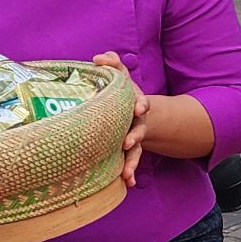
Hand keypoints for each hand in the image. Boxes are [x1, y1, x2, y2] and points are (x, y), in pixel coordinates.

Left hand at [93, 52, 149, 187]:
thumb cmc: (121, 94)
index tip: (139, 108)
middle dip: (136, 135)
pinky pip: (130, 162)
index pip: (140, 102)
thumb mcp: (119, 77)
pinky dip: (131, 172)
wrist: (131, 113)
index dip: (141, 104)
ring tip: (127, 173)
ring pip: (135, 151)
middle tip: (129, 141)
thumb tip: (98, 58)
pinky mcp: (127, 151)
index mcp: (135, 103)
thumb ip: (112, 64)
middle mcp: (137, 122)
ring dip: (132, 161)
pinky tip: (130, 183)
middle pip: (139, 129)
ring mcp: (133, 138)